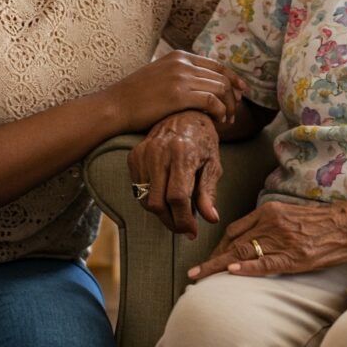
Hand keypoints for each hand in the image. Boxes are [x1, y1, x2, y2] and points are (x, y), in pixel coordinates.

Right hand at [106, 51, 246, 132]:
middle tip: (234, 112)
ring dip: (228, 106)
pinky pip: (211, 101)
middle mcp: (182, 63)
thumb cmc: (135, 97)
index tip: (241, 91)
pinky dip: (220, 111)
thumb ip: (178, 74)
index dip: (232, 78)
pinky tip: (218, 121)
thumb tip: (198, 85)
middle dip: (233, 96)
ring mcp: (181, 77)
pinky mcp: (179, 94)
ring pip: (219, 89)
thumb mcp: (159, 75)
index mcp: (179, 56)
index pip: (216, 65)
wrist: (115, 106)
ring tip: (226, 121)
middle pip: (221, 77)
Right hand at [128, 111, 221, 237]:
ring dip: (161, 213)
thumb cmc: (203, 140)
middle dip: (171, 222)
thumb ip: (209, 192)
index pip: (178, 197)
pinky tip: (164, 196)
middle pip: (157, 203)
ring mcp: (144, 153)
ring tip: (176, 214)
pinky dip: (150, 198)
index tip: (192, 232)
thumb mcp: (213, 164)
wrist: (184, 114)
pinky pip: (138, 189)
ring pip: (145, 199)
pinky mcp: (134, 155)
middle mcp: (159, 152)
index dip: (184, 220)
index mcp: (182, 153)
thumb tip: (211, 219)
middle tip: (184, 227)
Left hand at [188, 199, 346, 278]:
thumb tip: (252, 240)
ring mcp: (281, 239)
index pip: (234, 229)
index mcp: (269, 211)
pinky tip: (230, 273)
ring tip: (199, 278)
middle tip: (197, 273)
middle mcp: (271, 222)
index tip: (210, 259)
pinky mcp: (294, 257)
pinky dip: (246, 269)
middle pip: (233, 241)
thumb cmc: (322, 222)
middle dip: (213, 258)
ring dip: (217, 266)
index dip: (219, 246)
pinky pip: (265, 263)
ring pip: (242, 253)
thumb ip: (270, 224)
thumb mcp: (291, 216)